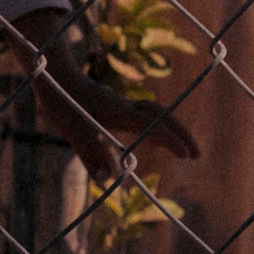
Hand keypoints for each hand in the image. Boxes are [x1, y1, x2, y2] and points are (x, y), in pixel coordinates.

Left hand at [19, 14, 196, 165]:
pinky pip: (148, 116)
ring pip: (158, 114)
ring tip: (186, 151)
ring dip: (175, 130)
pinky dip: (161, 127)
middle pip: (163, 116)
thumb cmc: (62, 101)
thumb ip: (90, 153)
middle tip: (197, 155)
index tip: (186, 155)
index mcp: (119, 112)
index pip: (152, 125)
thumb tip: (107, 179)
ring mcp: (124, 106)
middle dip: (182, 134)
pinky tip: (158, 139)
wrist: (56, 74)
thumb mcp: (72, 130)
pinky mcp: (119, 108)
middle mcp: (127, 108)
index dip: (170, 140)